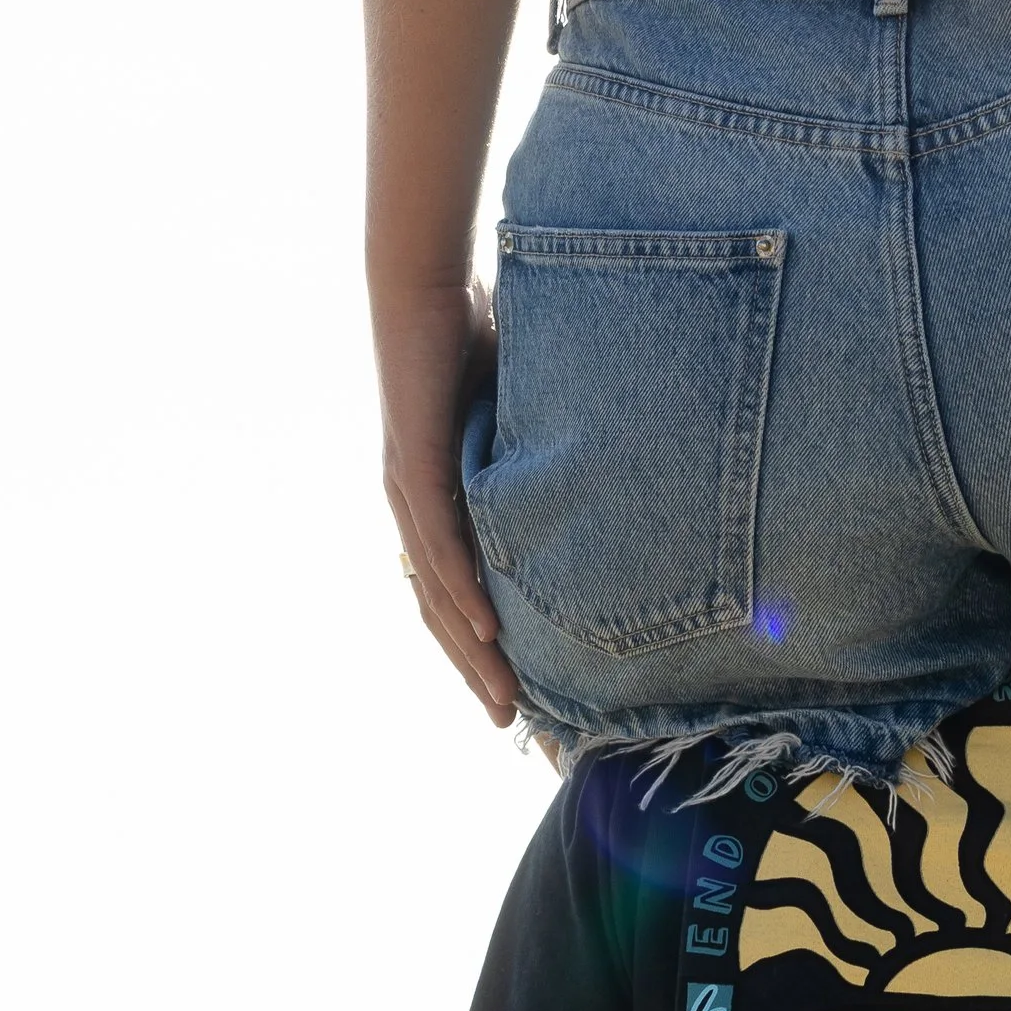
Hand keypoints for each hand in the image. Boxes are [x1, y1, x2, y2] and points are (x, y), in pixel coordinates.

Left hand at [373, 272, 519, 725]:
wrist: (423, 287)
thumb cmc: (475, 335)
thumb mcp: (520, 411)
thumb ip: (540, 450)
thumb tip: (601, 467)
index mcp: (435, 500)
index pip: (454, 591)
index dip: (481, 646)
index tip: (518, 689)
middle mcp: (413, 508)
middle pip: (441, 612)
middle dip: (476, 672)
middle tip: (511, 723)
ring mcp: (409, 493)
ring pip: (439, 593)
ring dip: (471, 652)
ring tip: (503, 698)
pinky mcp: (413, 467)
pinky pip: (441, 545)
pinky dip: (464, 592)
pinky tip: (486, 632)